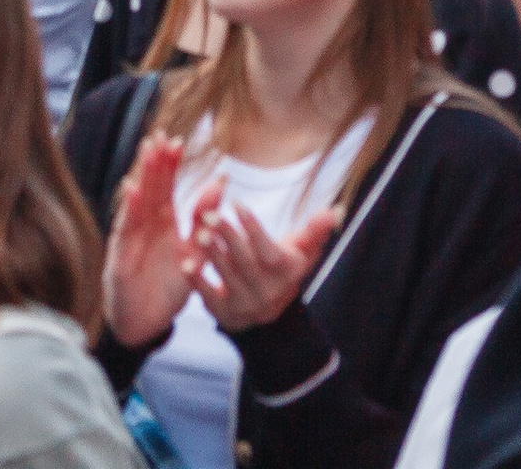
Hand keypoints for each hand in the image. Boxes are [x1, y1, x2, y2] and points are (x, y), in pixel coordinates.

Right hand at [102, 133, 200, 347]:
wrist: (146, 323)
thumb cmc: (166, 288)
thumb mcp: (193, 254)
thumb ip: (204, 221)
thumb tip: (222, 185)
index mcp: (162, 222)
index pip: (166, 186)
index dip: (170, 165)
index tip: (178, 140)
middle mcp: (144, 224)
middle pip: (150, 187)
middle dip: (155, 161)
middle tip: (161, 134)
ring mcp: (131, 237)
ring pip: (137, 201)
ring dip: (142, 176)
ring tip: (147, 151)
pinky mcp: (121, 254)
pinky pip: (125, 228)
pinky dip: (129, 208)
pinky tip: (132, 189)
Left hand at [192, 202, 340, 332]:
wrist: (270, 309)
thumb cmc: (284, 265)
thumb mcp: (302, 249)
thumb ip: (316, 230)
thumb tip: (335, 211)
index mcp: (286, 273)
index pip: (269, 252)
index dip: (254, 229)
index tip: (237, 204)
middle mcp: (268, 293)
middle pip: (246, 262)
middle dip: (228, 236)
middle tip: (210, 213)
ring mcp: (247, 306)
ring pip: (228, 277)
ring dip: (212, 254)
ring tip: (198, 230)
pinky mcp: (226, 315)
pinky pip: (211, 299)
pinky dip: (198, 282)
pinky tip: (185, 264)